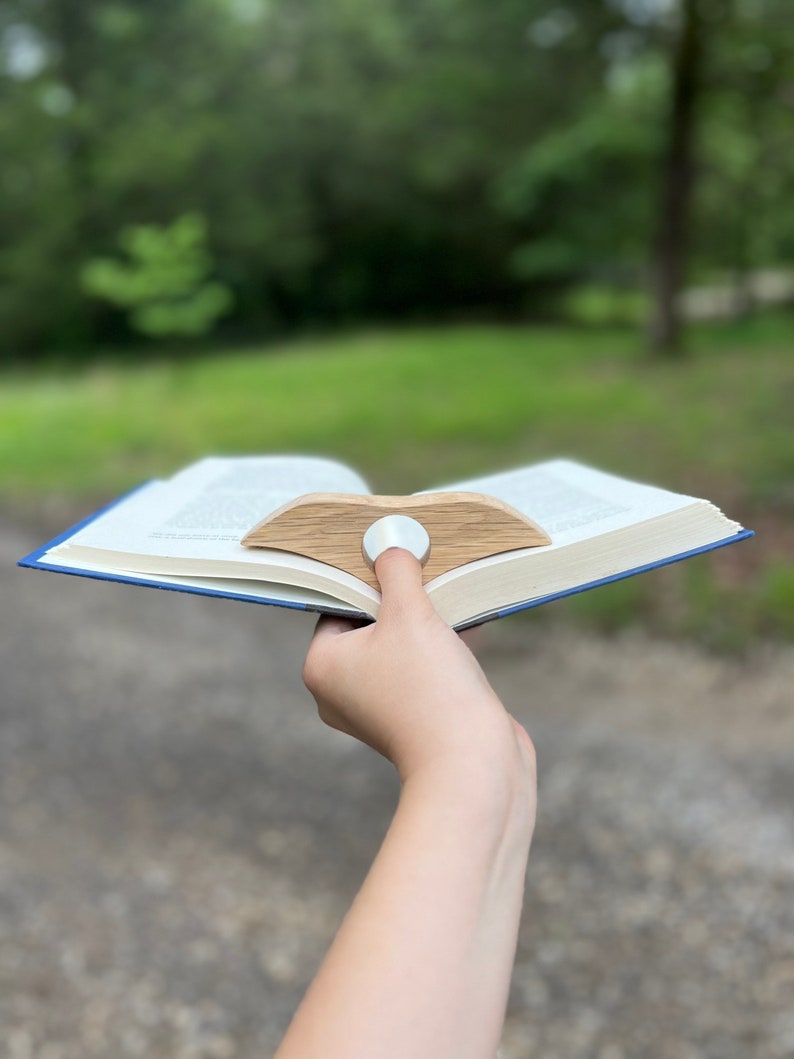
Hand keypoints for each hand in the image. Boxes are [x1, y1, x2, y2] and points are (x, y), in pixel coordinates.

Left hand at [303, 548, 533, 788]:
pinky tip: (472, 620)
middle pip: (371, 622)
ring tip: (453, 590)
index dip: (367, 575)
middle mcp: (342, 691)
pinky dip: (444, 645)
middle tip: (428, 565)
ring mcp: (379, 707)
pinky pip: (424, 667)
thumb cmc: (430, 690)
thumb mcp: (410, 614)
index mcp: (322, 666)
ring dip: (428, 619)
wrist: (474, 767)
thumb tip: (390, 542)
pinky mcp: (416, 717)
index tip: (395, 552)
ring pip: (401, 645)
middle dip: (403, 596)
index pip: (337, 603)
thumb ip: (396, 571)